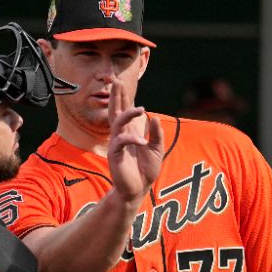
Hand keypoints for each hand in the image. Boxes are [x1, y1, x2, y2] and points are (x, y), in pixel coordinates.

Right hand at [106, 83, 163, 202]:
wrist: (138, 190)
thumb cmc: (145, 170)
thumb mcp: (156, 150)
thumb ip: (156, 135)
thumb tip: (154, 118)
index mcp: (129, 133)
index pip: (123, 111)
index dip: (122, 98)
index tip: (120, 83)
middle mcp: (120, 136)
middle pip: (115, 111)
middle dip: (115, 97)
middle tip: (116, 81)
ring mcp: (116, 145)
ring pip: (117, 122)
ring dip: (128, 114)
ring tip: (141, 108)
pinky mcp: (115, 155)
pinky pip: (120, 142)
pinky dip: (131, 139)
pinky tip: (142, 141)